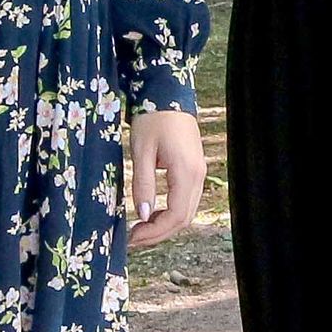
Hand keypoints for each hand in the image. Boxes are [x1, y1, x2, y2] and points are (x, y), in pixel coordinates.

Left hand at [125, 107, 206, 249]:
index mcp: (186, 173)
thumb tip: (142, 216)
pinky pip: (186, 200)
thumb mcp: (141, 152)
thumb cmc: (153, 119)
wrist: (168, 94)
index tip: (132, 238)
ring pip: (187, 211)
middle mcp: (198, 175)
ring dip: (165, 224)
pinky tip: (152, 212)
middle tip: (133, 238)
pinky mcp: (194, 169)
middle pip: (184, 219)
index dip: (154, 233)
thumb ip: (143, 185)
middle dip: (159, 233)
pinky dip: (170, 212)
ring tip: (139, 227)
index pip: (175, 216)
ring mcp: (199, 172)